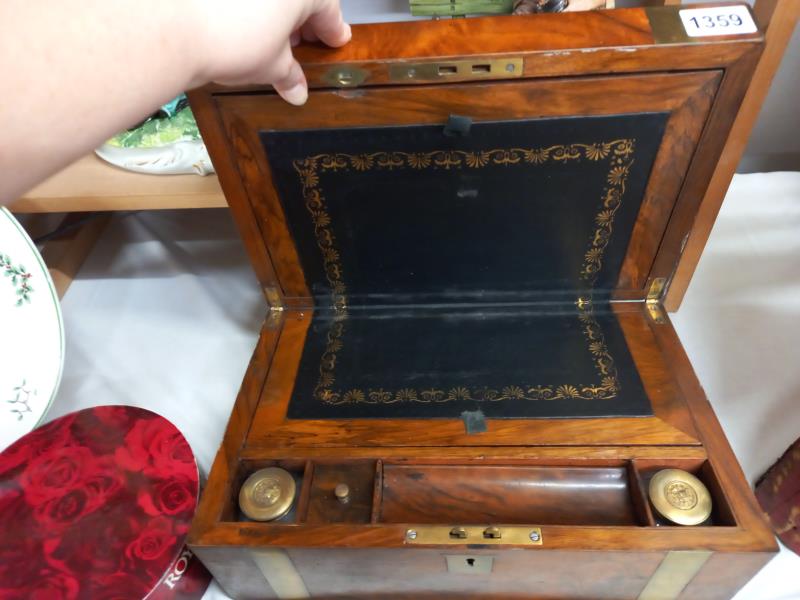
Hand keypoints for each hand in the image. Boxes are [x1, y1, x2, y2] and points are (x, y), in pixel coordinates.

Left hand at [192, 0, 350, 104]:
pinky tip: (241, 23)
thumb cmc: (233, 41)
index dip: (332, 30)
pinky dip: (248, 6)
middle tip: (302, 45)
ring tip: (269, 38)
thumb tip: (296, 89)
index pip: (329, 9)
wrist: (174, 27)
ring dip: (275, 11)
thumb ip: (289, 74)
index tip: (335, 40)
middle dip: (302, 20)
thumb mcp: (272, 66)